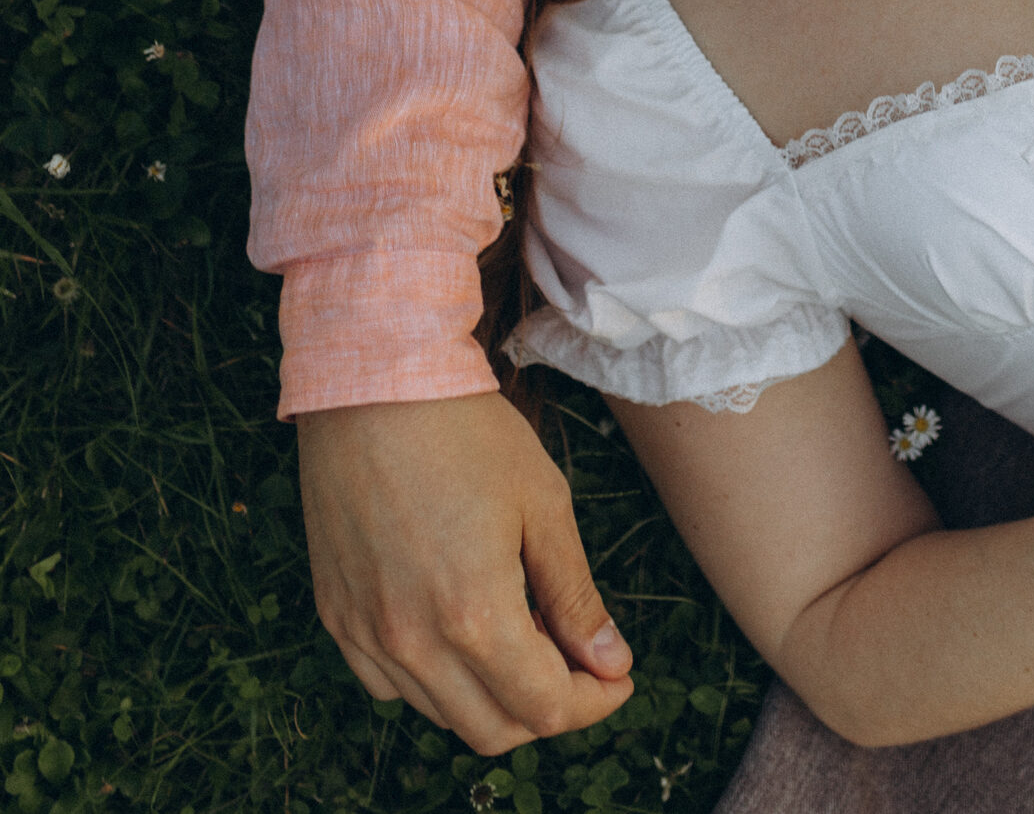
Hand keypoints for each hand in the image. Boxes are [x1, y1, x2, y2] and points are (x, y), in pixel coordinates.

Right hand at [297, 391, 634, 752]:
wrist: (371, 382)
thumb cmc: (466, 431)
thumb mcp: (543, 503)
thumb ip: (576, 595)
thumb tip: (611, 662)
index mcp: (474, 615)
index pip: (545, 708)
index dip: (594, 702)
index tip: (618, 676)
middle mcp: (412, 641)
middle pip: (494, 730)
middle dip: (548, 708)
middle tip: (576, 660)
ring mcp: (365, 634)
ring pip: (442, 714)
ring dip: (493, 695)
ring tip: (520, 630)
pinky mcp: (336, 617)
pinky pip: (391, 686)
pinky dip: (436, 680)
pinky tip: (459, 627)